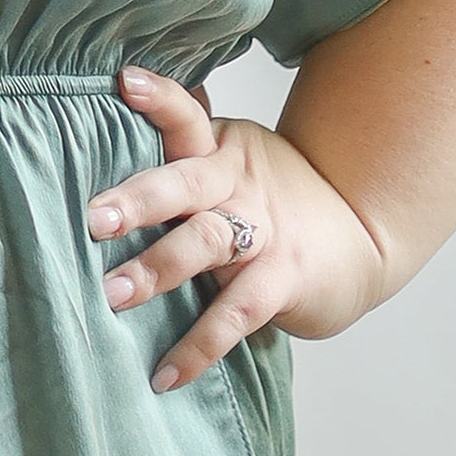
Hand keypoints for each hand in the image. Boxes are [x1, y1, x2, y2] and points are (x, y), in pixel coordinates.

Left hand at [87, 64, 390, 393]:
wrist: (362, 232)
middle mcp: (235, 187)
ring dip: (158, 270)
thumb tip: (127, 79)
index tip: (125, 81)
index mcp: (219, 151)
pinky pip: (234, 316)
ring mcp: (260, 235)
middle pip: (184, 183)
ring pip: (205, 245)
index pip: (187, 117)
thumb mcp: (235, 153)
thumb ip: (187, 132)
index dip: (160, 99)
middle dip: (139, 199)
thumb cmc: (275, 191)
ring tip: (111, 295)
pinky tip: (163, 376)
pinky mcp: (280, 282)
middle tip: (93, 218)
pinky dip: (198, 347)